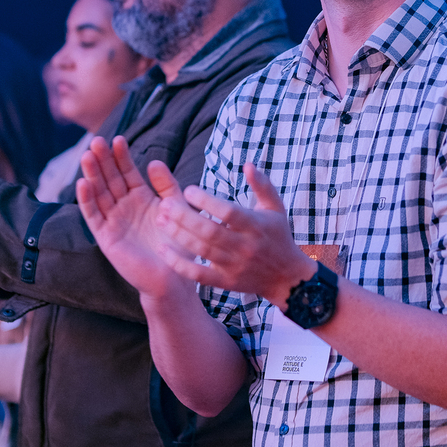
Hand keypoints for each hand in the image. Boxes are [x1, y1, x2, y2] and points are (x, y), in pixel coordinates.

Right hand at [75, 136, 192, 299]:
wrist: (174, 277)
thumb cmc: (178, 244)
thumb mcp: (177, 208)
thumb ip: (167, 185)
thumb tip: (153, 161)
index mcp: (140, 198)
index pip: (127, 172)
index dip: (122, 156)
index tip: (118, 138)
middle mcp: (124, 207)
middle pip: (110, 179)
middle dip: (103, 160)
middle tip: (97, 140)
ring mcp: (113, 221)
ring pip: (99, 193)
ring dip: (92, 175)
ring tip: (87, 155)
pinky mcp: (106, 237)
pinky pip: (94, 216)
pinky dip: (87, 201)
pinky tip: (83, 184)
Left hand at [155, 163, 314, 306]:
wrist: (286, 277)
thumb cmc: (278, 235)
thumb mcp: (275, 207)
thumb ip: (262, 185)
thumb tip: (247, 164)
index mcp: (256, 225)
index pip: (229, 213)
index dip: (207, 201)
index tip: (188, 190)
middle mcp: (244, 246)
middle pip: (210, 232)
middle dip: (185, 217)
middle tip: (166, 204)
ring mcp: (234, 266)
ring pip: (201, 250)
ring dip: (178, 235)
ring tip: (160, 220)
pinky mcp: (225, 282)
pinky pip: (198, 274)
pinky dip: (179, 263)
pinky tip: (163, 250)